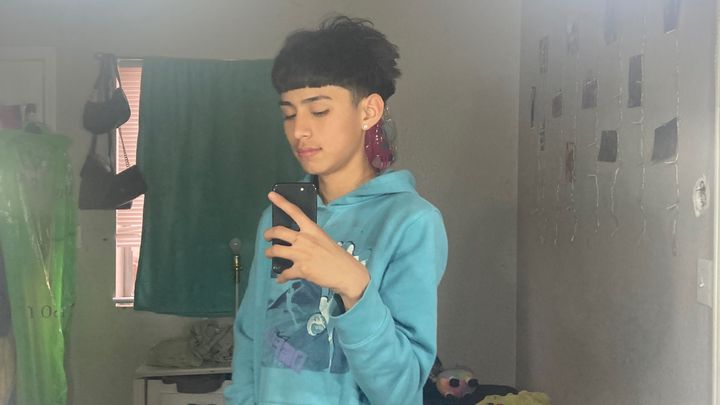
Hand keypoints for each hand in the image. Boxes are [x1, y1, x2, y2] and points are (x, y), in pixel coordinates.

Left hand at [263, 191, 369, 308]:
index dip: (281, 202)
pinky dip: (281, 277)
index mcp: (312, 229)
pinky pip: (284, 273)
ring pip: (275, 250)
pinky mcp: (300, 269)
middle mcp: (304, 239)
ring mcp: (301, 254)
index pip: (295, 212)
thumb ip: (309, 238)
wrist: (346, 272)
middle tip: (267, 237)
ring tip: (269, 254)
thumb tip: (295, 242)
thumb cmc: (337, 256)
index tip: (271, 194)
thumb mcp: (323, 239)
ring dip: (269, 253)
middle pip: (278, 231)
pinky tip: (280, 278)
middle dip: (268, 234)